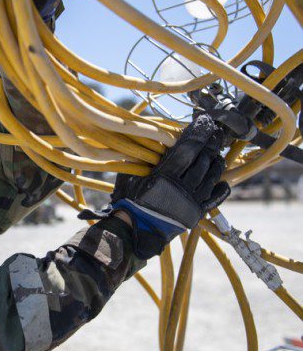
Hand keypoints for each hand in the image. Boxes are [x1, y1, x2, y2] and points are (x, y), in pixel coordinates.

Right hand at [80, 114, 229, 259]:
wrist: (134, 230)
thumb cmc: (129, 201)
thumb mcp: (130, 175)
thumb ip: (142, 157)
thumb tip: (154, 139)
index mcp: (164, 176)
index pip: (188, 149)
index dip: (198, 133)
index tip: (204, 120)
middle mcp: (181, 188)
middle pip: (203, 159)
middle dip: (211, 143)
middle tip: (214, 131)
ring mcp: (191, 201)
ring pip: (212, 176)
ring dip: (216, 161)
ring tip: (216, 152)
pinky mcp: (195, 213)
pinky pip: (215, 198)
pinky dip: (221, 187)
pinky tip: (221, 180)